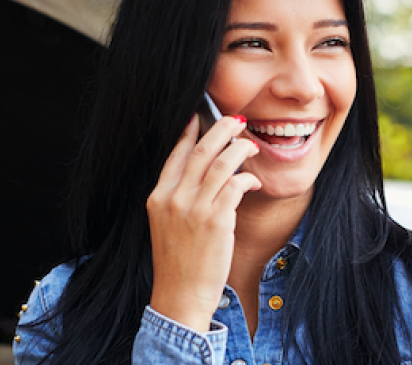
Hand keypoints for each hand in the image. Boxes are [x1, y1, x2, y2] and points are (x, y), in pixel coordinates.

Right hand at [146, 114, 260, 331]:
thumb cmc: (178, 263)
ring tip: (251, 146)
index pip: (176, 154)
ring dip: (240, 149)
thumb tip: (202, 172)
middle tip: (237, 120)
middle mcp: (173, 198)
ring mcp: (194, 209)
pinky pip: (236, 185)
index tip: (201, 116)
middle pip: (201, 150)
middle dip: (222, 129)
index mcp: (157, 196)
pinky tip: (254, 181)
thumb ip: (178, 198)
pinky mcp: (215, 221)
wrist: (179, 296)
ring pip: (221, 163)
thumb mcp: (166, 224)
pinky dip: (248, 178)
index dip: (190, 130)